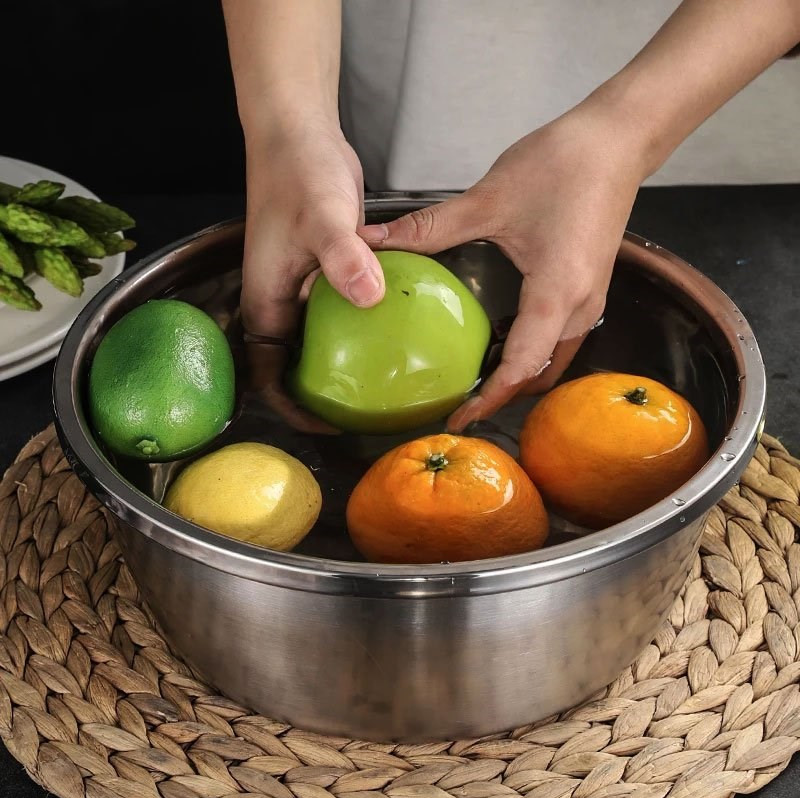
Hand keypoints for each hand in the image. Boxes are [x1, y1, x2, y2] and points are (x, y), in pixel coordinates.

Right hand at [241, 120, 383, 431]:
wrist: (300, 131)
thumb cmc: (298, 171)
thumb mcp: (322, 215)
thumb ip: (342, 256)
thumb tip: (368, 297)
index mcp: (267, 300)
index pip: (266, 374)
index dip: (290, 407)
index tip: (327, 425)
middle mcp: (282, 300)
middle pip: (294, 366)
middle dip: (322, 395)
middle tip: (365, 413)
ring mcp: (305, 286)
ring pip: (321, 341)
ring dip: (346, 364)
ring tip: (386, 383)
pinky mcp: (328, 270)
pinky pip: (343, 312)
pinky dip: (363, 328)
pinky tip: (398, 332)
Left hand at [359, 105, 645, 432]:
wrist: (617, 141)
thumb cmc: (564, 165)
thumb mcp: (489, 199)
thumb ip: (430, 227)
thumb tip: (375, 240)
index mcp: (558, 293)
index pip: (521, 367)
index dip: (489, 400)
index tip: (459, 419)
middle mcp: (581, 307)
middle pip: (540, 375)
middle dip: (502, 397)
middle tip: (460, 404)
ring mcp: (590, 300)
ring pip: (553, 361)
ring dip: (518, 378)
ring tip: (475, 380)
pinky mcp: (589, 289)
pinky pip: (559, 339)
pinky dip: (531, 354)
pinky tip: (498, 341)